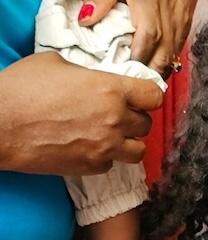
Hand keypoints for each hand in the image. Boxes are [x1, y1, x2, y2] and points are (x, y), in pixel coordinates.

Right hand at [0, 53, 161, 174]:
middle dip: (134, 119)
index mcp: (110, 90)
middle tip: (117, 115)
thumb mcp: (55, 64)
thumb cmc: (21, 90)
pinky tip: (88, 146)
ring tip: (110, 136)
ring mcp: (106, 147)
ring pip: (138, 150)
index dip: (147, 96)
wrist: (0, 124)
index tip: (140, 97)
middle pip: (146, 124)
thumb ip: (86, 73)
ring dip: (128, 143)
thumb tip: (94, 80)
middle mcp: (115, 120)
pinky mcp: (93, 166)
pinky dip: (105, 157)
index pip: (153, 96)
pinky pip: (112, 164)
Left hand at [78, 0, 197, 76]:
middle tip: (142, 86)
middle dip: (154, 71)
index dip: (139, 60)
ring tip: (152, 78)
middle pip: (165, 51)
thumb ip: (103, 0)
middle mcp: (169, 12)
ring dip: (164, 64)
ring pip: (176, 47)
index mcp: (149, 5)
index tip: (127, 74)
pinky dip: (173, 50)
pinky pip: (182, 37)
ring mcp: (181, 13)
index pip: (147, 41)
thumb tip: (86, 21)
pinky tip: (165, 57)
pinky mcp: (188, 9)